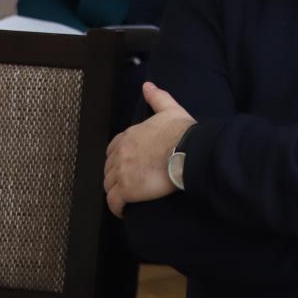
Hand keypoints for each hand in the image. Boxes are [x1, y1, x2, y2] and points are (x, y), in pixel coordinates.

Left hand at [104, 82, 194, 217]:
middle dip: (115, 177)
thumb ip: (157, 97)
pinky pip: (114, 202)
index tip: (126, 166)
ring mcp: (122, 172)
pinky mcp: (127, 190)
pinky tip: (124, 211)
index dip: (117, 159)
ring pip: (109, 186)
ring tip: (126, 199)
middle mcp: (121, 153)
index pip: (113, 149)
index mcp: (129, 135)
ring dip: (115, 192)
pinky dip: (116, 208)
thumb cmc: (182, 133)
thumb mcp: (170, 109)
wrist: (188, 151)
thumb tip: (148, 86)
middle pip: (109, 169)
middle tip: (127, 185)